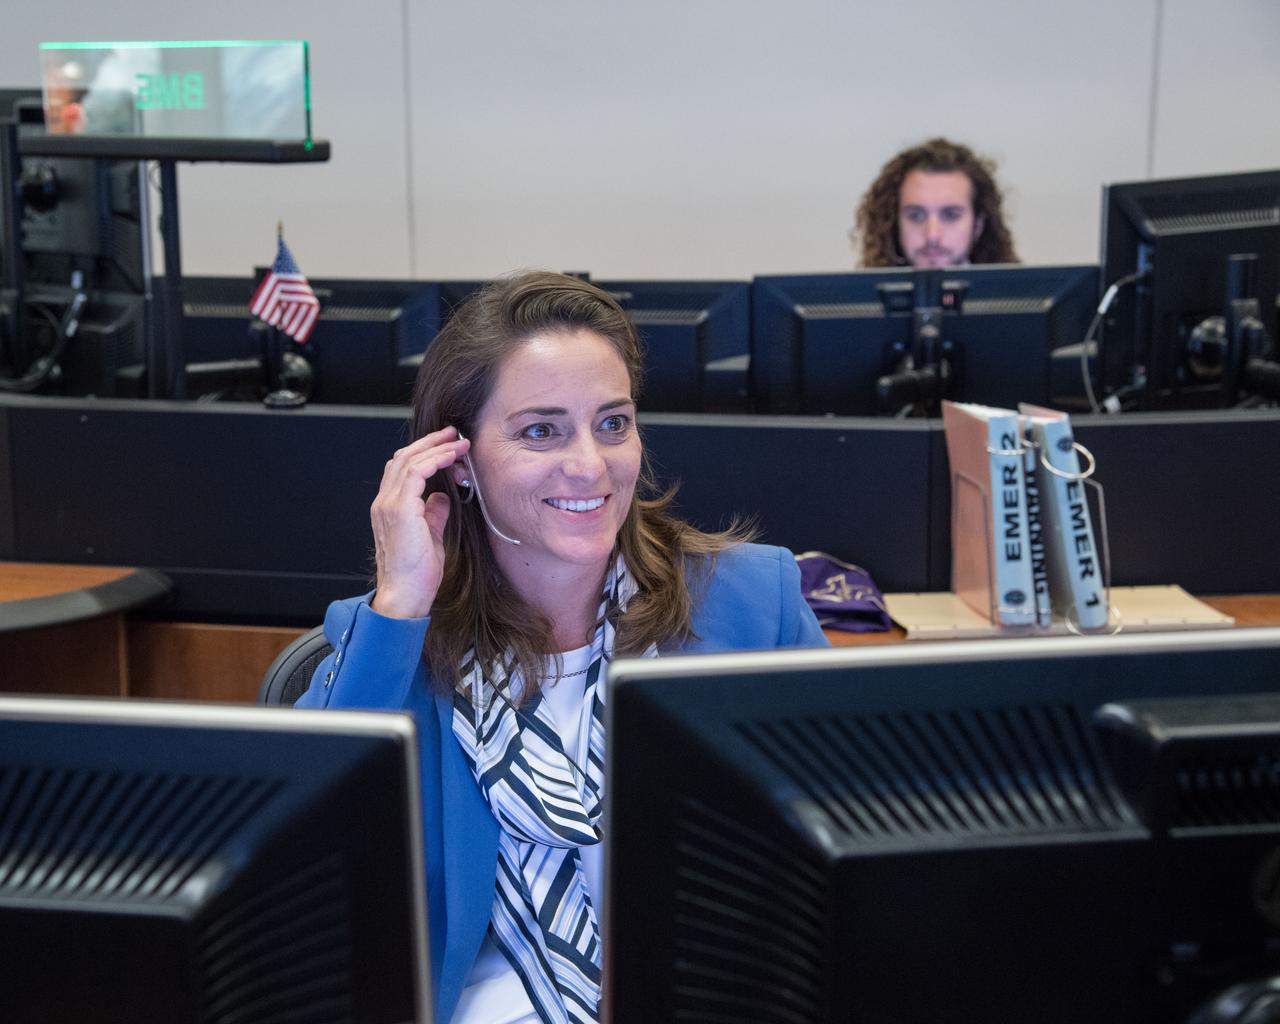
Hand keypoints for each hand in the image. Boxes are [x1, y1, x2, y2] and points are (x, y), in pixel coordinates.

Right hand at [369, 426, 469, 618]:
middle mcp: (384, 502)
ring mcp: (389, 504)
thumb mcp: (430, 537)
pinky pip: (416, 472)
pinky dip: (435, 459)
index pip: (401, 469)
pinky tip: (451, 456)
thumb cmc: (416, 574)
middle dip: (430, 442)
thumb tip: (442, 497)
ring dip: (436, 447)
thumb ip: (433, 514)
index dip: (423, 453)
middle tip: (452, 433)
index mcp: (388, 508)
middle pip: (403, 458)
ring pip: (409, 460)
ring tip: (457, 441)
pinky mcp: (399, 509)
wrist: (404, 596)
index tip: (446, 446)